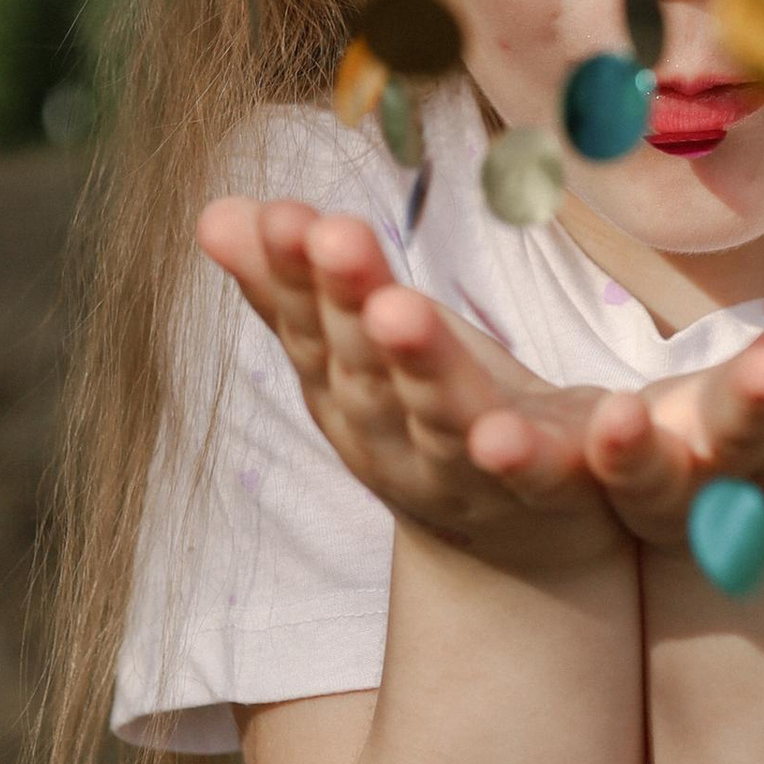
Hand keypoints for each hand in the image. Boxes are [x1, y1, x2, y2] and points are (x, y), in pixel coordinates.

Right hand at [197, 196, 626, 576]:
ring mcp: (470, 474)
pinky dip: (526, 451)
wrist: (521, 549)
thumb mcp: (359, 351)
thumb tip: (215, 213)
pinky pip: (539, 471)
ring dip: (423, 367)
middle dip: (347, 303)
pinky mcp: (549, 491)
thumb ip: (294, 289)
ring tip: (399, 311)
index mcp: (348, 396)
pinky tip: (520, 425)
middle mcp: (397, 441)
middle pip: (368, 368)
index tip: (280, 216)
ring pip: (444, 417)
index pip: (312, 329)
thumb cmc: (430, 422)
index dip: (292, 276)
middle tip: (335, 237)